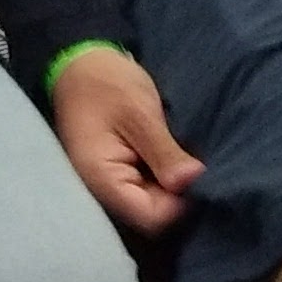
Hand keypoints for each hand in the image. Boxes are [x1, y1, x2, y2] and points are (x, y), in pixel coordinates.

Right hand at [46, 45, 205, 233]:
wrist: (82, 63)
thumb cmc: (107, 84)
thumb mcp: (140, 115)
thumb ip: (165, 154)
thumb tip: (193, 182)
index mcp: (102, 181)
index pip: (150, 218)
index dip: (180, 203)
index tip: (200, 176)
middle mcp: (102, 191)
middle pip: (150, 213)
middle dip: (176, 194)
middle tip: (198, 164)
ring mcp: (109, 182)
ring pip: (149, 200)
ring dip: (170, 184)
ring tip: (188, 158)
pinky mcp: (117, 171)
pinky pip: (144, 185)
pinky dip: (161, 175)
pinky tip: (174, 157)